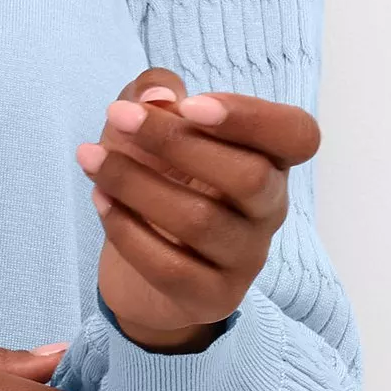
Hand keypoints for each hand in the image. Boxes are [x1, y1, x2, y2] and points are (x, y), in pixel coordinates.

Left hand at [74, 69, 320, 352]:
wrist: (140, 274)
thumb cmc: (159, 181)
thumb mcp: (151, 124)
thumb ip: (154, 93)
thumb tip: (158, 97)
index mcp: (270, 159)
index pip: (298, 136)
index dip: (252, 117)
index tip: (191, 104)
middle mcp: (270, 208)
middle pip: (250, 176)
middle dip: (176, 141)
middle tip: (118, 117)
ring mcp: (246, 258)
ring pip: (202, 220)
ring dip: (136, 183)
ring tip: (91, 160)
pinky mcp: (213, 298)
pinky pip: (171, 267)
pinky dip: (127, 230)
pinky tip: (100, 200)